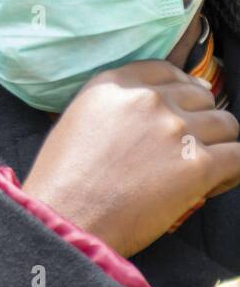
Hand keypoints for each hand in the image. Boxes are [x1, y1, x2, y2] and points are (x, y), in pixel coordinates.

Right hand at [21, 59, 239, 257]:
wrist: (67, 216)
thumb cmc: (63, 177)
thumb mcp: (77, 119)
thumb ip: (114, 104)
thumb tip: (155, 107)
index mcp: (114, 84)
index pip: (166, 71)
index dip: (181, 88)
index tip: (185, 106)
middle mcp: (148, 100)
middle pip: (200, 96)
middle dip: (199, 118)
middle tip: (187, 144)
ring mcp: (176, 130)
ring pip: (226, 124)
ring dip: (218, 143)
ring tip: (203, 166)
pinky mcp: (199, 164)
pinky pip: (238, 157)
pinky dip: (231, 170)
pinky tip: (215, 182)